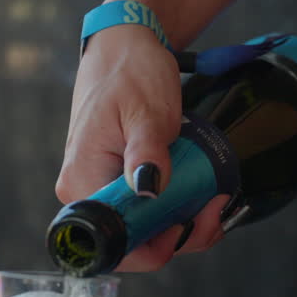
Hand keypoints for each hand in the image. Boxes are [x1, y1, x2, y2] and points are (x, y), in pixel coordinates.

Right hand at [56, 26, 231, 269]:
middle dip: (176, 236)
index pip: (114, 243)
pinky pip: (142, 213)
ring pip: (140, 232)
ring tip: (213, 200)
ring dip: (181, 226)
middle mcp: (82, 193)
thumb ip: (148, 152)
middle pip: (129, 244)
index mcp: (82, 180)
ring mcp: (97, 189)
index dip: (156, 246)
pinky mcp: (113, 184)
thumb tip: (147, 190)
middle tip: (214, 208)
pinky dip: (172, 213)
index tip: (192, 222)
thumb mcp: (147, 111)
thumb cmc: (131, 73)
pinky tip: (197, 199)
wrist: (125, 49)